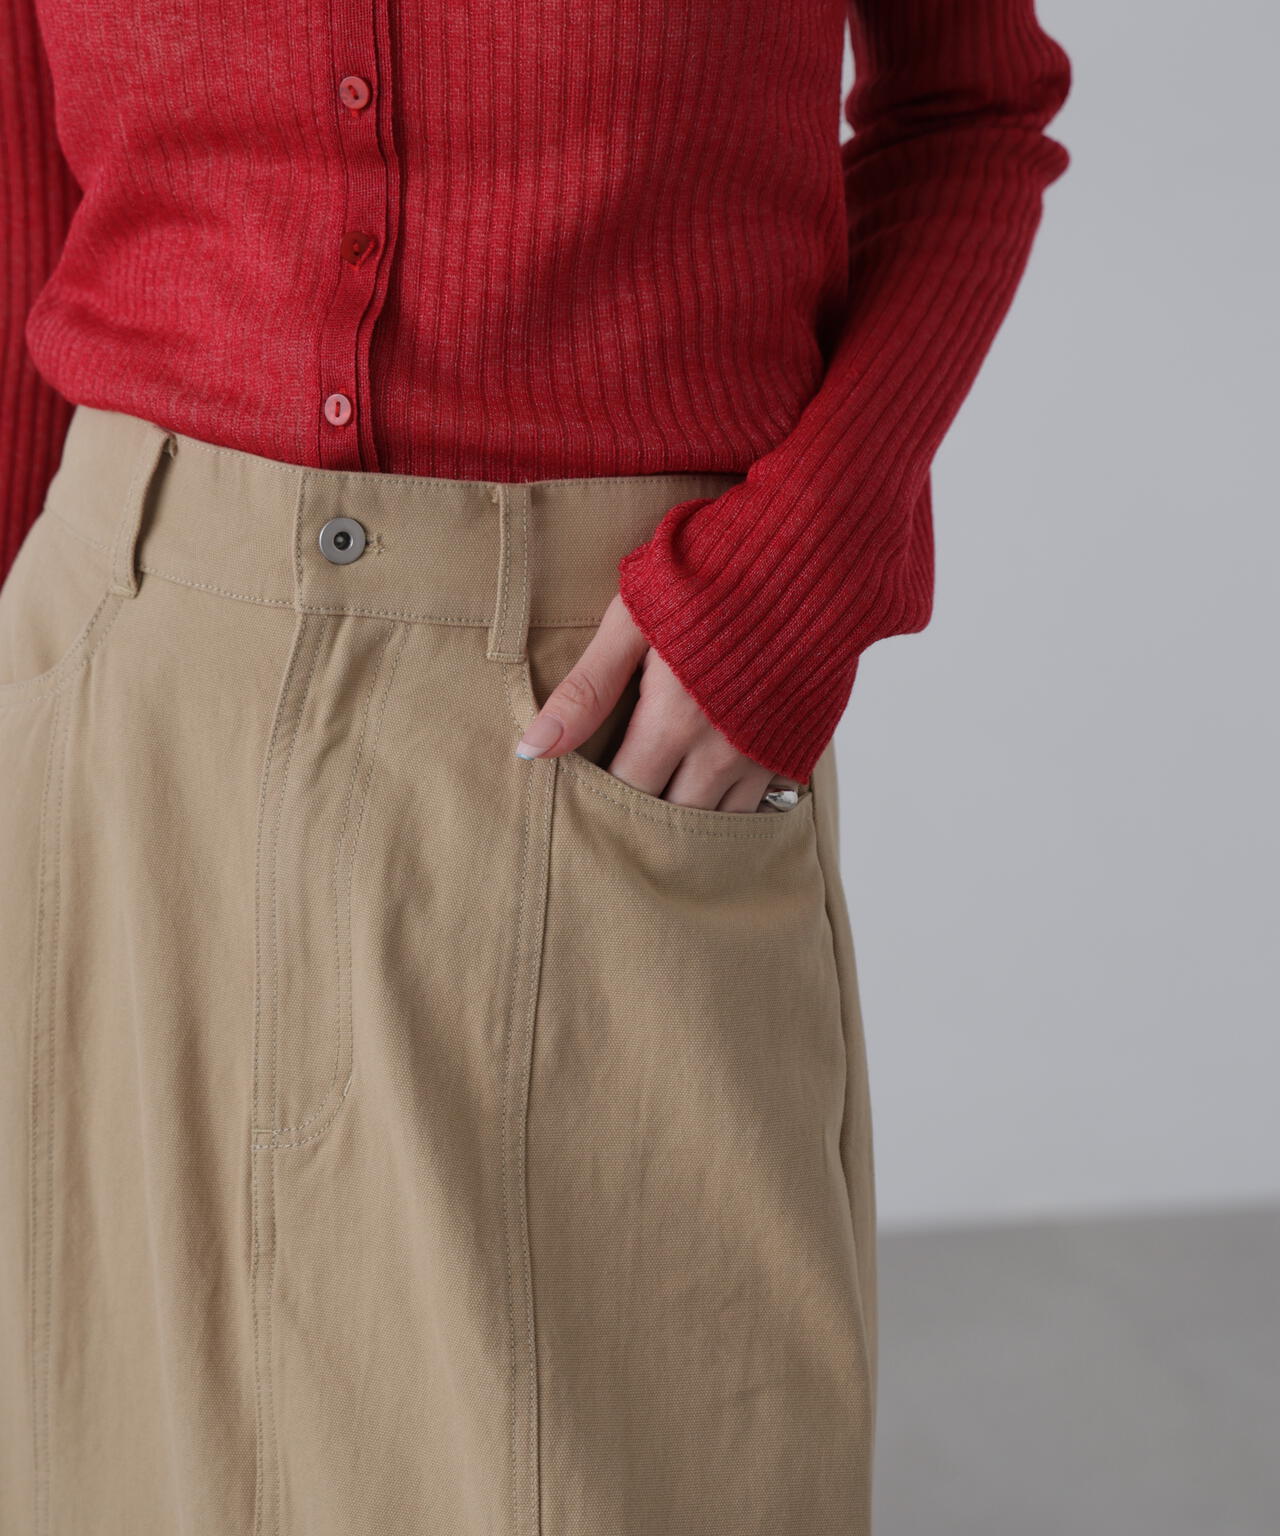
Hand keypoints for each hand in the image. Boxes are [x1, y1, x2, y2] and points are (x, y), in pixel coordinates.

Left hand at [514, 595, 782, 811]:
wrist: (807, 544)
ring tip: (660, 803)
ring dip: (687, 817)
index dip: (597, 799)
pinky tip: (711, 788)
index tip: (579, 794)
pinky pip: (762, 804)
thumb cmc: (711, 571)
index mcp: (675, 719)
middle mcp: (723, 749)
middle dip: (639, 818)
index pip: (624, 791)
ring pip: (719, 821)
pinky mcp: (797, 742)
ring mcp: (765, 750)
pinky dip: (732, 804)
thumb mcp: (634, 620)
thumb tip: (532, 749)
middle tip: (613, 810)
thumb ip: (586, 690)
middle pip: (671, 818)